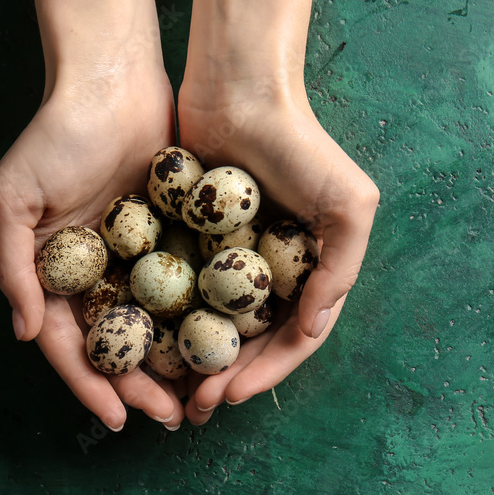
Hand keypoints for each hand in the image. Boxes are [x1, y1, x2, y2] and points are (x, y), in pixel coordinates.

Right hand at [0, 66, 186, 431]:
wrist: (113, 81)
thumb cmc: (55, 137)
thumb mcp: (12, 198)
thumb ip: (12, 266)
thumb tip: (25, 334)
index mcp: (54, 274)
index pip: (71, 344)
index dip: (91, 384)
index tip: (116, 420)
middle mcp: (96, 274)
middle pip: (120, 345)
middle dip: (140, 386)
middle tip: (170, 418)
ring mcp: (136, 258)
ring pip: (158, 325)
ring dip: (174, 363)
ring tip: (199, 397)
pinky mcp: (173, 236)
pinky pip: (187, 286)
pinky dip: (199, 317)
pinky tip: (222, 344)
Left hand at [177, 75, 379, 423]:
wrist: (239, 87)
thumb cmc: (301, 144)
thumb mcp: (348, 205)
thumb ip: (339, 271)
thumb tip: (312, 331)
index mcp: (310, 270)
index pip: (292, 339)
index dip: (264, 374)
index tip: (230, 396)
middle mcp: (270, 269)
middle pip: (247, 340)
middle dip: (224, 376)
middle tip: (192, 407)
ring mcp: (228, 255)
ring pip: (209, 322)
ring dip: (193, 357)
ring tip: (168, 388)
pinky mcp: (189, 237)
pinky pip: (177, 287)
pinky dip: (166, 317)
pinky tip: (145, 341)